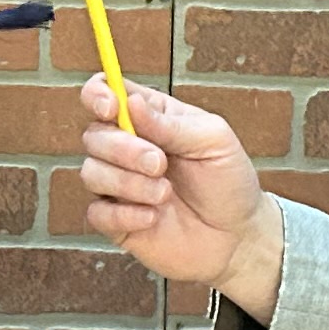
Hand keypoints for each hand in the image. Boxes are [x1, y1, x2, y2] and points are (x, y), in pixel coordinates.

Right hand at [77, 77, 284, 315]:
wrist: (237, 237)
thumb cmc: (229, 181)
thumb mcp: (213, 140)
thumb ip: (170, 123)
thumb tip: (131, 102)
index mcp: (148, 117)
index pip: (103, 93)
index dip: (98, 95)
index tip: (112, 108)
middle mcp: (126, 148)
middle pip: (93, 135)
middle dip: (123, 149)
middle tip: (160, 164)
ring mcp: (118, 185)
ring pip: (91, 173)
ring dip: (128, 184)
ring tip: (165, 194)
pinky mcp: (115, 221)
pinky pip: (97, 213)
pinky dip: (124, 215)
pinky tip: (153, 218)